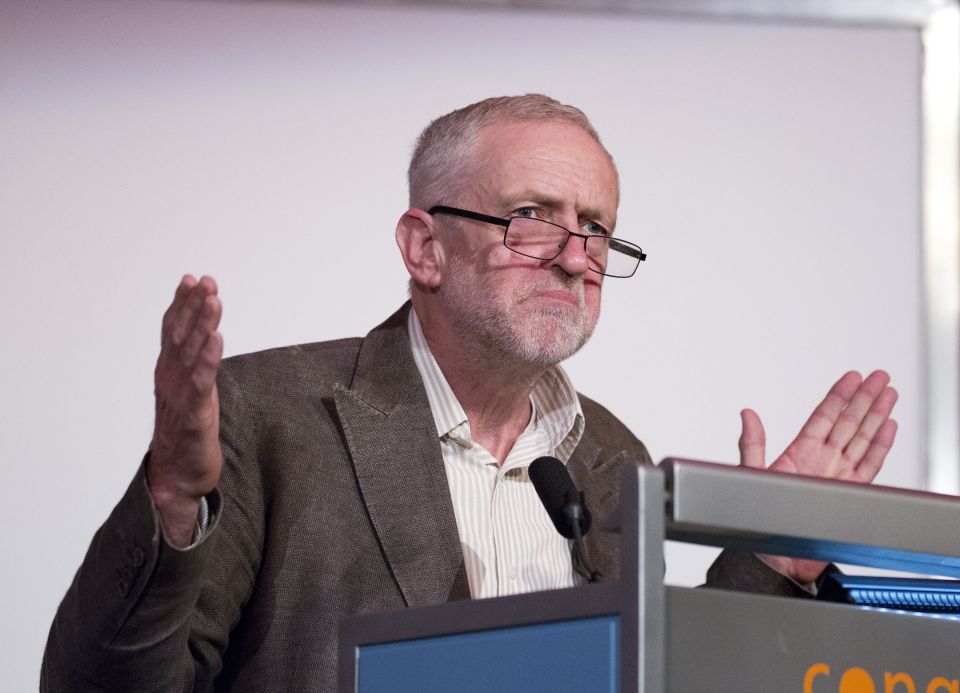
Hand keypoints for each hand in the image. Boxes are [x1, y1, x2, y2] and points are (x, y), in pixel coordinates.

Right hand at [147, 275, 223, 547]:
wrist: (178, 475)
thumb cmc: (186, 431)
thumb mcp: (190, 390)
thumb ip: (193, 363)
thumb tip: (204, 336)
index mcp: (168, 371)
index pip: (173, 329)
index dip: (182, 303)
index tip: (192, 279)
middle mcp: (170, 378)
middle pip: (181, 334)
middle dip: (193, 305)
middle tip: (205, 280)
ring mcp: (180, 395)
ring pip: (191, 352)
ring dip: (202, 323)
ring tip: (212, 299)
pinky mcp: (193, 413)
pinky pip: (201, 381)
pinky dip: (208, 358)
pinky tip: (217, 339)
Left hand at [738, 370, 898, 582]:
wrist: (776, 557)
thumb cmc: (758, 517)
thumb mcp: (750, 475)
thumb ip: (752, 445)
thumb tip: (747, 414)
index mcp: (798, 453)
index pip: (823, 417)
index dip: (838, 396)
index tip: (851, 377)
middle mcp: (821, 461)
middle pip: (849, 423)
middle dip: (865, 398)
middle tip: (879, 376)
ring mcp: (838, 477)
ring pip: (863, 439)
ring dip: (877, 416)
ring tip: (889, 394)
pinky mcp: (851, 494)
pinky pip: (871, 466)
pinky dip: (881, 447)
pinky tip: (889, 428)